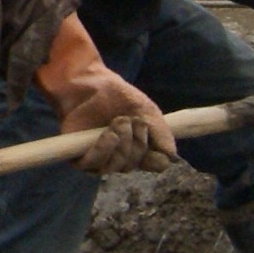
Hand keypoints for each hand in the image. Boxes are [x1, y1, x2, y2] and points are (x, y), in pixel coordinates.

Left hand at [51, 68, 178, 174]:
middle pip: (136, 164)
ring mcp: (102, 160)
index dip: (157, 152)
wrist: (90, 85)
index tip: (151, 133)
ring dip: (121, 143)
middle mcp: (123, 159)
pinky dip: (104, 149)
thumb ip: (160, 132)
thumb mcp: (145, 110)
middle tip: (130, 119)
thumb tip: (172, 156)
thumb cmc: (119, 98)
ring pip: (117, 166)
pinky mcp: (81, 159)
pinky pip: (95, 165)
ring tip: (118, 122)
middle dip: (135, 140)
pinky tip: (109, 134)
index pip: (158, 164)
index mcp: (143, 149)